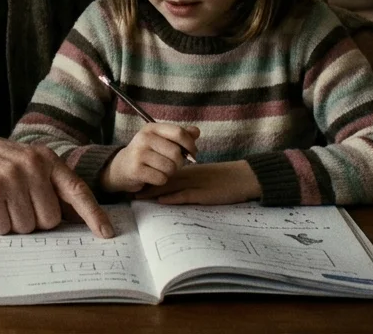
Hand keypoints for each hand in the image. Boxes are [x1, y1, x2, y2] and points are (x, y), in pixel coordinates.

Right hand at [0, 130, 114, 237]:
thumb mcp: (27, 163)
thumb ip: (50, 186)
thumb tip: (77, 219)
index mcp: (46, 159)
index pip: (76, 190)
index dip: (93, 214)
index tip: (106, 233)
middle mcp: (32, 166)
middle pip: (49, 220)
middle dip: (33, 220)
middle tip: (15, 203)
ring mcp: (11, 178)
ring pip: (26, 227)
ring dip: (12, 222)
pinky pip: (2, 228)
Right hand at [100, 123, 200, 193]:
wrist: (122, 167)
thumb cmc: (147, 153)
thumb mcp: (161, 140)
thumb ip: (180, 135)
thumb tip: (196, 132)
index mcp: (152, 128)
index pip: (179, 133)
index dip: (190, 144)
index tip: (192, 152)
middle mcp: (144, 138)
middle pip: (176, 153)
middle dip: (179, 162)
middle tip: (173, 165)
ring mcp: (139, 154)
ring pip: (170, 167)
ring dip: (170, 172)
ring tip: (162, 170)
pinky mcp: (136, 170)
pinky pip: (161, 178)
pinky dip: (161, 180)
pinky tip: (154, 176)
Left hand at [135, 161, 261, 204]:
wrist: (245, 177)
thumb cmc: (228, 178)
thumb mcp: (207, 176)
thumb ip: (192, 178)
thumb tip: (177, 187)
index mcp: (189, 170)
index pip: (164, 172)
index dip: (149, 177)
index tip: (135, 182)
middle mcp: (189, 176)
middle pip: (162, 180)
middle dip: (145, 186)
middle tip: (127, 191)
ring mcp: (196, 185)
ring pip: (170, 187)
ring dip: (153, 193)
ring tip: (136, 197)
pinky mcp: (204, 194)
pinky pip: (186, 196)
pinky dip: (173, 198)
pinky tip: (161, 201)